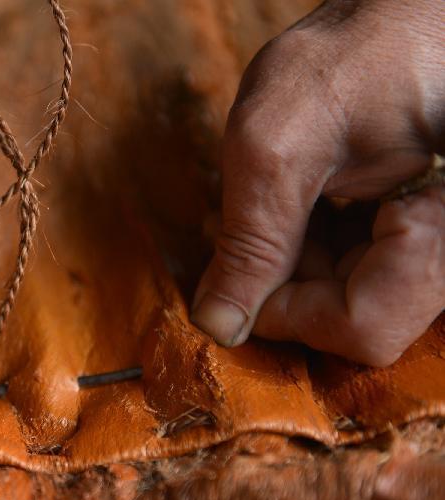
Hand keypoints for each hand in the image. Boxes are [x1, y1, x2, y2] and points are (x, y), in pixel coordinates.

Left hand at [192, 0, 444, 365]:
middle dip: (286, 283)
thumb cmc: (357, 53)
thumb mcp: (278, 142)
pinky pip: (361, 271)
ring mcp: (436, 244)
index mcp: (444, 227)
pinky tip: (293, 206)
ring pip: (353, 302)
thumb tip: (217, 326)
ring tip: (272, 205)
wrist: (406, 15)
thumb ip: (251, 240)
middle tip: (244, 228)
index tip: (236, 282)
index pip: (364, 327)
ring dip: (295, 266)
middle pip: (358, 321)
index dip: (286, 313)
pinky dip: (313, 249)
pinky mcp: (420, 234)